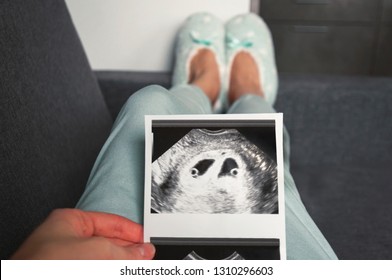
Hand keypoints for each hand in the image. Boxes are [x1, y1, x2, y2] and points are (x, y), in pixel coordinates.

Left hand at [11, 208, 154, 259]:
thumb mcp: (96, 251)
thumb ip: (123, 251)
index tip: (147, 241)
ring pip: (103, 259)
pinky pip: (97, 268)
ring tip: (139, 267)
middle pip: (108, 242)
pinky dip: (112, 269)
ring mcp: (67, 260)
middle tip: (146, 258)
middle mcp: (68, 240)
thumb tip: (143, 252)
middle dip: (129, 250)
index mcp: (70, 222)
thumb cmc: (44, 265)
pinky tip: (123, 270)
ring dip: (122, 263)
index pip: (110, 222)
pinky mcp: (67, 272)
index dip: (132, 231)